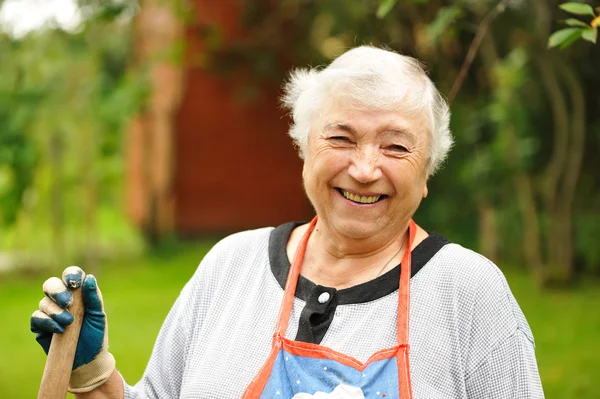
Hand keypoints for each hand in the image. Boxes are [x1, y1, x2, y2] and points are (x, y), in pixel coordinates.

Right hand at [30, 266, 115, 392]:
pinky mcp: (40, 327)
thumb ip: (94, 298)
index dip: (71, 275)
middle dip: (58, 291)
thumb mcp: (98, 316)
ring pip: (44, 302)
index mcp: (78, 293)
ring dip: (56, 311)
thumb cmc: (95, 335)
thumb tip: (89, 278)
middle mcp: (62, 300)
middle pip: (51, 284)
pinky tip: (59, 329)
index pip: (71, 276)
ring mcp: (50, 313)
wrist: (88, 359)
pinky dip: (47, 321)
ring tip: (69, 322)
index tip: (74, 283)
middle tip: (68, 302)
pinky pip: (37, 318)